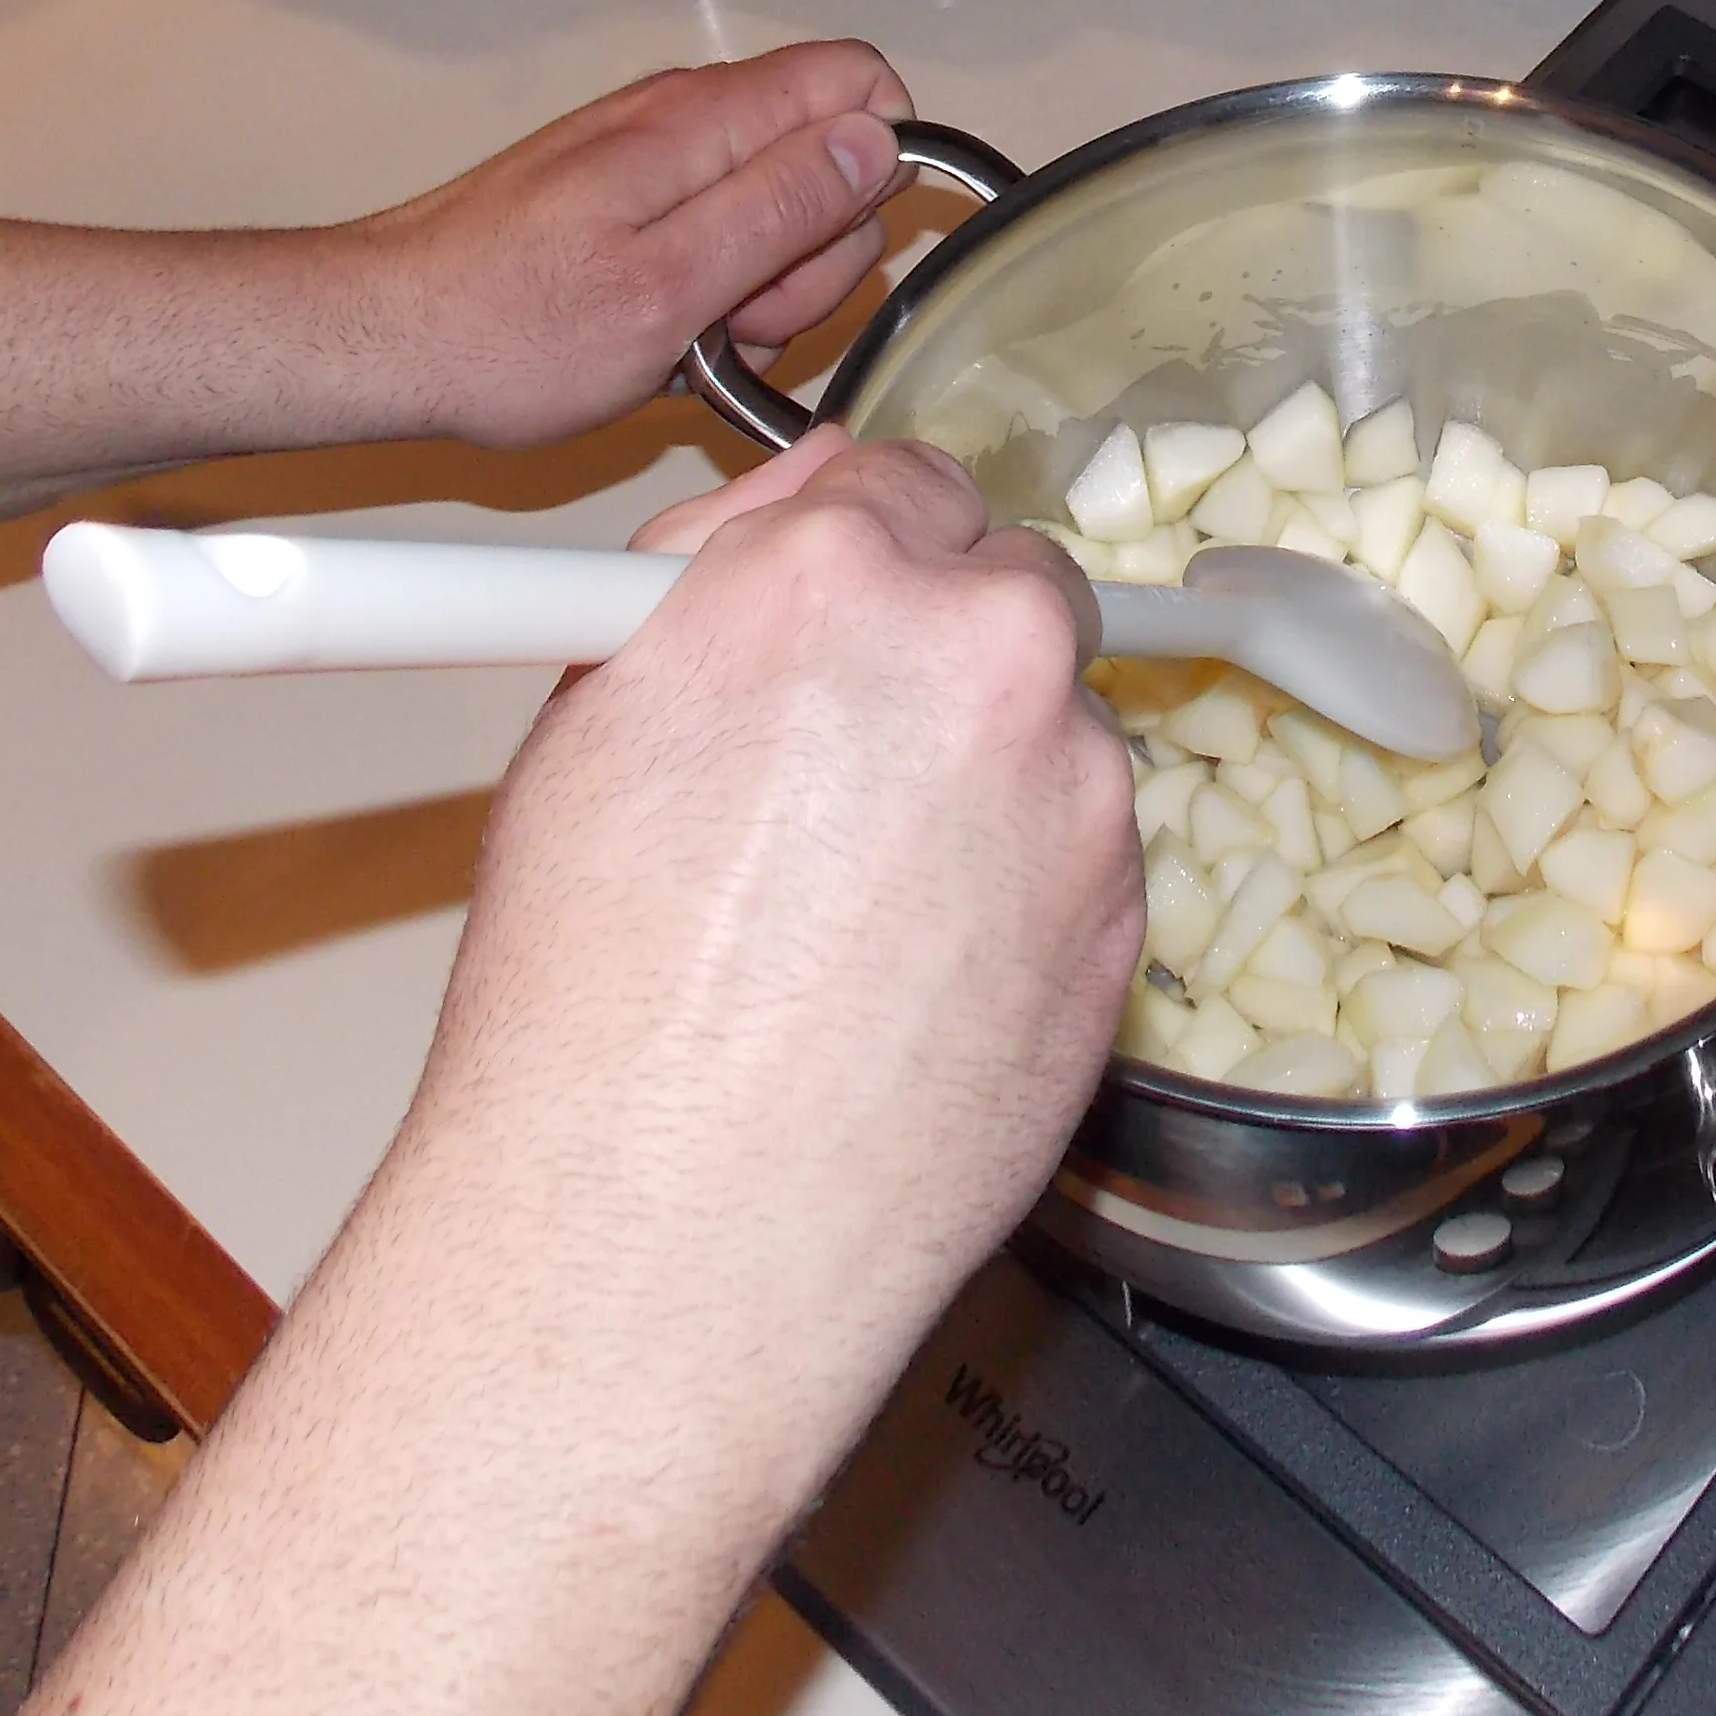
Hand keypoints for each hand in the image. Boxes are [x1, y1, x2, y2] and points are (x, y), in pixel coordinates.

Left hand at [338, 41, 912, 451]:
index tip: (827, 251)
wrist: (380, 339)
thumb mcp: (671, 289)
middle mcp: (681, 116)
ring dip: (761, 287)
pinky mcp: (622, 195)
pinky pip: (714, 230)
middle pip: (828, 154)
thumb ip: (783, 207)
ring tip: (687, 339)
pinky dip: (709, 291)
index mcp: (703, 122)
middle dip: (814, 253)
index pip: (859, 81)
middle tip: (739, 320)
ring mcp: (650, 155)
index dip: (878, 168)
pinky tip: (662, 337)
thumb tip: (876, 142)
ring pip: (775, 203)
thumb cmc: (505, 331)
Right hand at [432, 438, 1136, 1461]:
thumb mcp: (591, 722)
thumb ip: (719, 579)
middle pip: (1012, 589)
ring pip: (1058, 732)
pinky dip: (1024, 894)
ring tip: (855, 913)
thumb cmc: (588, 1005)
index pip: (909, 481)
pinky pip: (1086, 858)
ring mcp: (1075, 788)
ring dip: (992, 780)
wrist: (664, 1234)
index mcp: (832, 574)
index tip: (845, 619)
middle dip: (945, 655)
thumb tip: (796, 505)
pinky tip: (912, 982)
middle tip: (846, 769)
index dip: (869, 560)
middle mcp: (980, 653)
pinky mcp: (1127, 918)